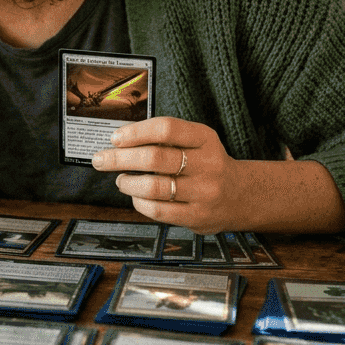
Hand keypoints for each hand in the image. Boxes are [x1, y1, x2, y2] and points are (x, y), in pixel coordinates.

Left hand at [90, 116, 245, 233]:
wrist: (242, 196)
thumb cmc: (208, 164)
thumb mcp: (198, 142)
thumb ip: (166, 139)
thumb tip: (121, 140)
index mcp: (205, 139)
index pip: (166, 128)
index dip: (136, 132)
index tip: (116, 138)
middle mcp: (207, 164)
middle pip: (155, 158)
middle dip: (120, 158)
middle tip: (102, 159)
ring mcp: (204, 192)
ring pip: (154, 187)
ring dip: (127, 182)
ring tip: (121, 180)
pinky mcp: (197, 216)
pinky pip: (158, 210)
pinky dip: (139, 202)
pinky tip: (136, 196)